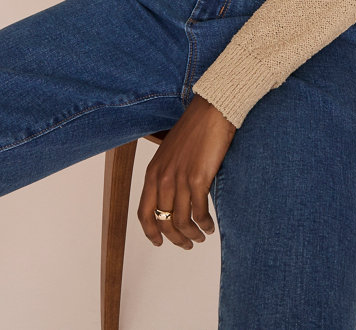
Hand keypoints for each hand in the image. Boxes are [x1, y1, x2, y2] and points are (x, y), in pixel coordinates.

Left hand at [137, 94, 235, 248]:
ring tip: (201, 236)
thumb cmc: (195, 130)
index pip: (144, 213)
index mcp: (153, 172)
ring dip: (192, 234)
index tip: (159, 242)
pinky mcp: (198, 179)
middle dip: (175, 238)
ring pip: (182, 221)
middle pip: (163, 222)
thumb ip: (167, 175)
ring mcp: (180, 179)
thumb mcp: (171, 153)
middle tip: (186, 244)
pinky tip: (211, 226)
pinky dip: (205, 224)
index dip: (151, 232)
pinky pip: (199, 213)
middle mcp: (163, 178)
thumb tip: (172, 202)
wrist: (212, 112)